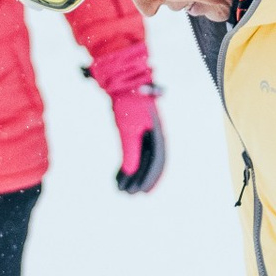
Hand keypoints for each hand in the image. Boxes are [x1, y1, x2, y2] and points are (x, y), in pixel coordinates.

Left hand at [109, 77, 165, 197]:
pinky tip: (117, 175)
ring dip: (131, 174)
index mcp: (157, 134)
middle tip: (128, 194)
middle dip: (140, 179)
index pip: (158, 161)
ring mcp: (144, 133)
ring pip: (140, 159)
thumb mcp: (127, 129)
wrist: (123, 82)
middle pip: (150, 162)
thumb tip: (131, 171)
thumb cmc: (127, 104)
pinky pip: (132, 152)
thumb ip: (130, 150)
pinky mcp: (134, 130)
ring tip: (119, 188)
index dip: (152, 178)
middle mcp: (154, 135)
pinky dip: (125, 164)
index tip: (143, 192)